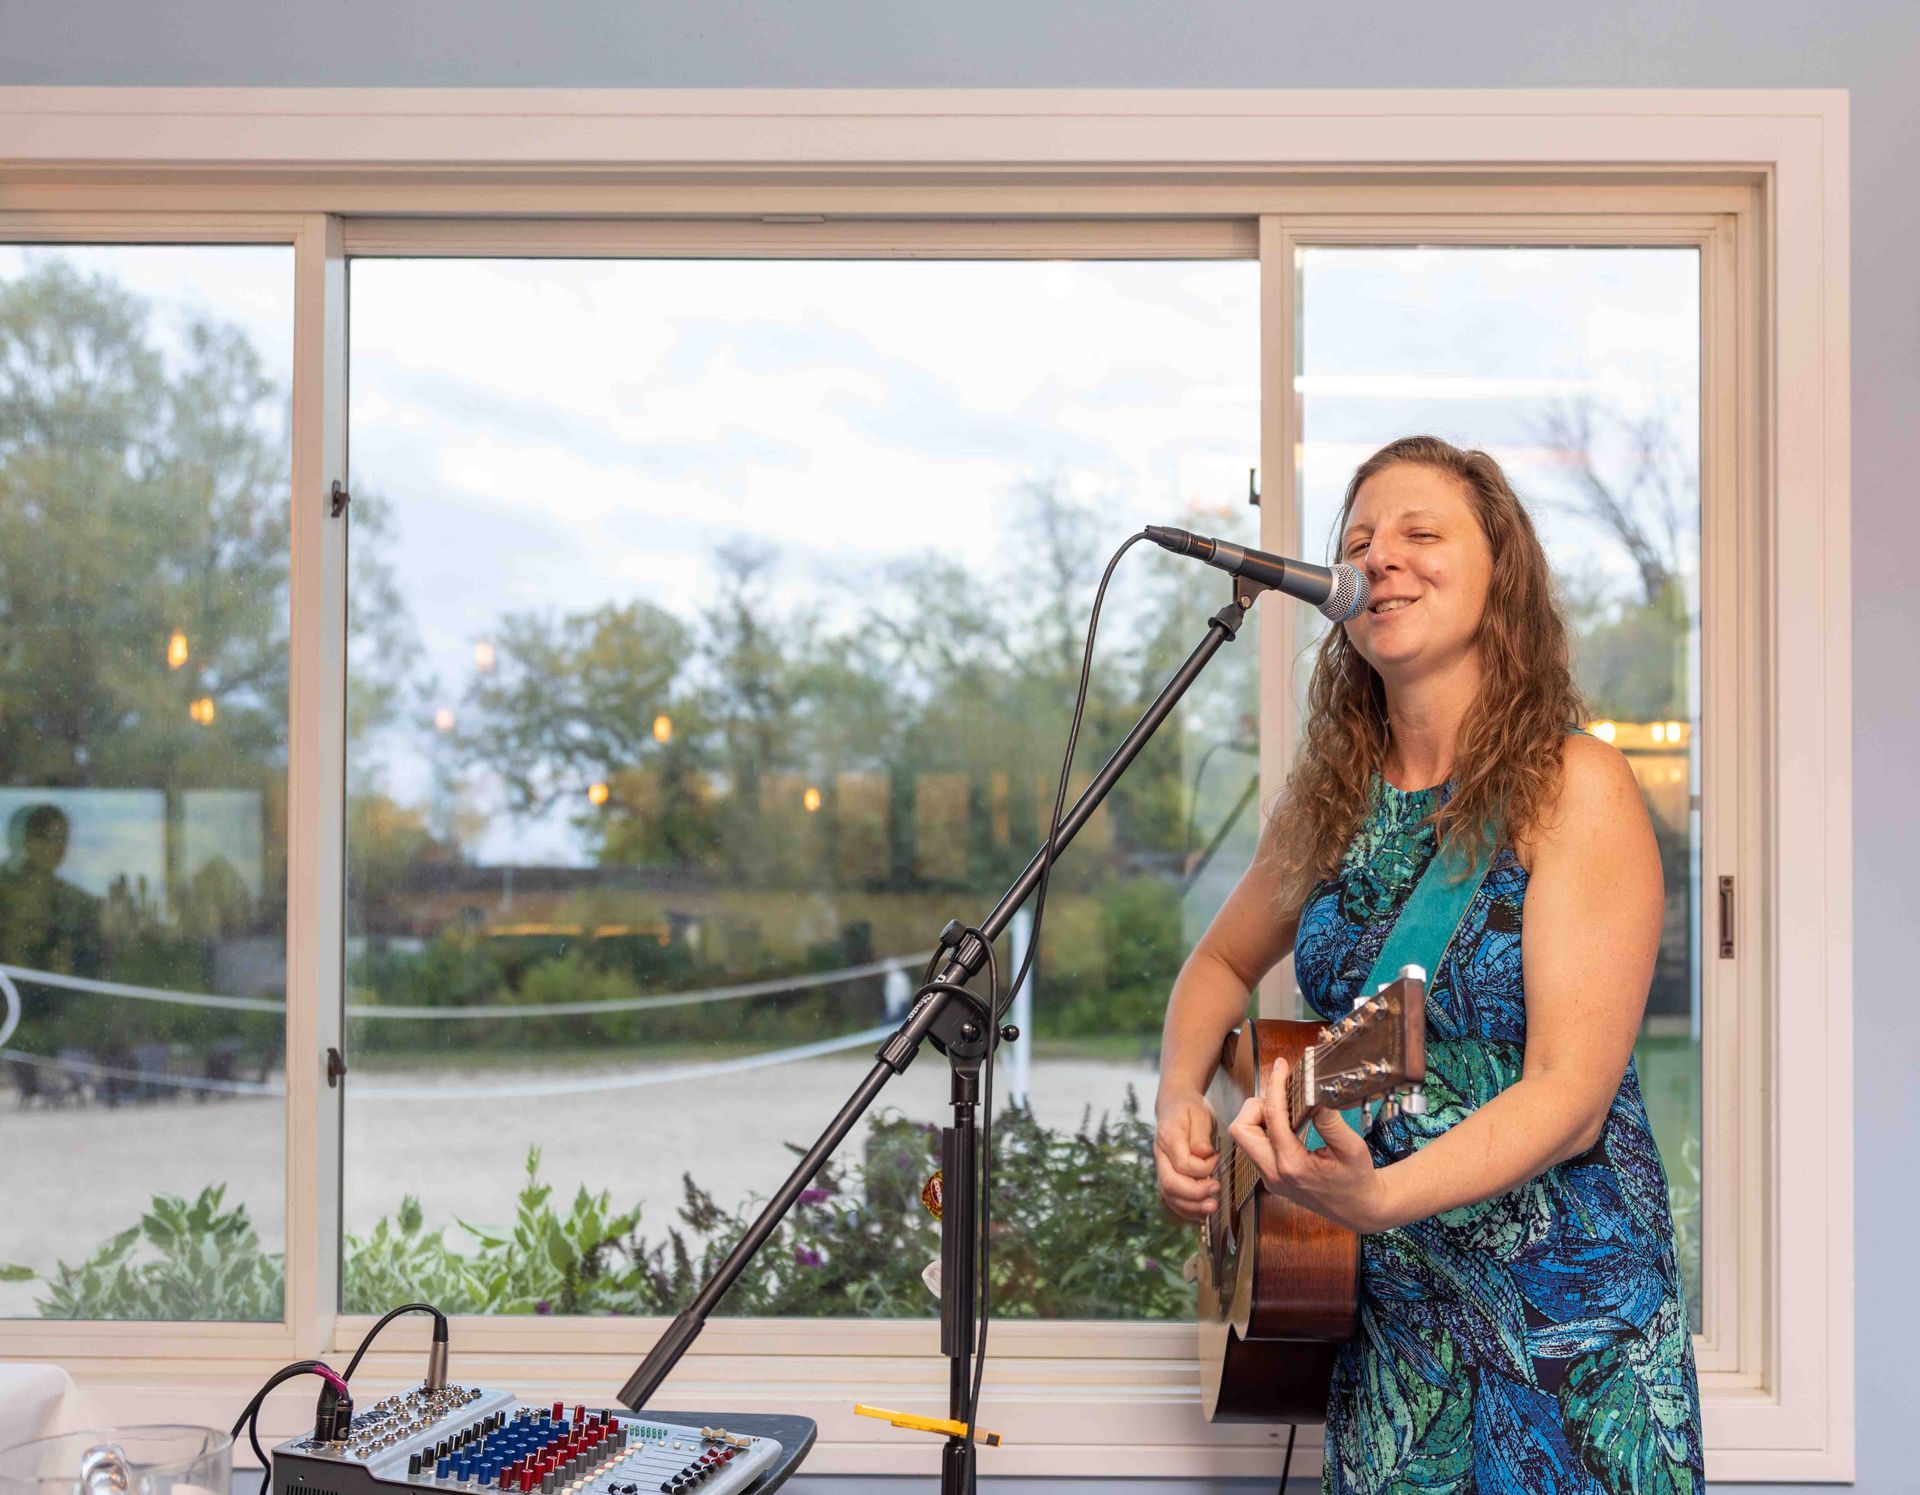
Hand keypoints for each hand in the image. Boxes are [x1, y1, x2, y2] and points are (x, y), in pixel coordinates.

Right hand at [1153, 1089, 1220, 1222]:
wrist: (1174, 1106)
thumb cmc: (1190, 1110)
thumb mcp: (1200, 1114)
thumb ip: (1201, 1135)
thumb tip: (1205, 1153)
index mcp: (1168, 1137)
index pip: (1182, 1163)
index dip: (1203, 1168)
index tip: (1217, 1158)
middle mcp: (1160, 1155)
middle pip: (1170, 1183)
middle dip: (1195, 1194)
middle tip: (1217, 1190)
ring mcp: (1161, 1167)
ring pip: (1169, 1195)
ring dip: (1191, 1207)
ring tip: (1212, 1208)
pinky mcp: (1166, 1175)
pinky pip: (1171, 1198)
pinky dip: (1186, 1209)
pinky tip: (1201, 1213)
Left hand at [1226, 1056, 1392, 1234]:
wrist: (1358, 1209)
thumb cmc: (1358, 1180)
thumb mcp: (1352, 1148)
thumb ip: (1331, 1122)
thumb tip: (1313, 1095)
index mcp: (1293, 1166)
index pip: (1273, 1118)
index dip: (1276, 1087)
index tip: (1281, 1067)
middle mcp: (1274, 1174)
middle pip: (1241, 1130)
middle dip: (1256, 1106)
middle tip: (1281, 1097)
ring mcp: (1269, 1177)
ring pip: (1244, 1137)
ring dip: (1259, 1117)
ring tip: (1286, 1108)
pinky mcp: (1271, 1176)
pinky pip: (1256, 1145)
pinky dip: (1265, 1128)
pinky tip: (1287, 1121)